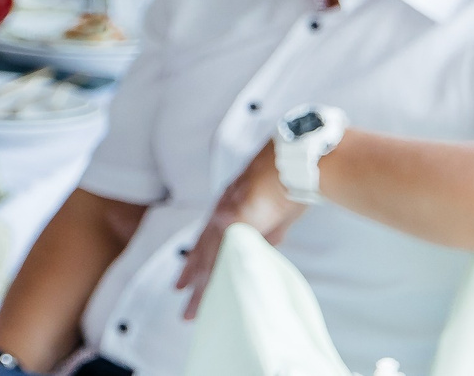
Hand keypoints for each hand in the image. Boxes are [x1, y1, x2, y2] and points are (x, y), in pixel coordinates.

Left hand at [176, 142, 306, 318]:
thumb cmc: (286, 184)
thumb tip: (265, 247)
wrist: (291, 165)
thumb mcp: (275, 216)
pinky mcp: (235, 220)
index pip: (206, 244)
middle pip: (202, 254)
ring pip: (209, 259)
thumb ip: (267, 233)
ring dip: (201, 286)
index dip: (196, 263)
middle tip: (181, 304)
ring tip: (191, 309)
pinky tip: (212, 293)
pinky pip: (223, 254)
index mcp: (228, 213)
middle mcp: (221, 215)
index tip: (184, 282)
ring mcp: (225, 217)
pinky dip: (217, 274)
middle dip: (192, 280)